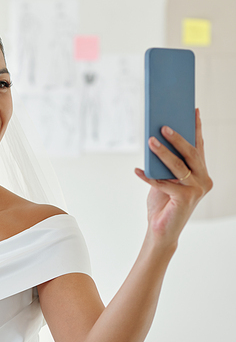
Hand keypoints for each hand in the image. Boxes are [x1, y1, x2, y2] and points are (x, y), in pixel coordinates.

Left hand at [134, 109, 212, 247]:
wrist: (161, 231)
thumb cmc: (162, 203)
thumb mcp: (165, 178)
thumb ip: (166, 163)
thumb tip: (157, 140)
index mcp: (201, 173)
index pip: (198, 146)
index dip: (196, 128)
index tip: (193, 110)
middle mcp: (203, 180)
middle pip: (190, 153)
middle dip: (177, 138)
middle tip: (163, 126)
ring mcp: (197, 190)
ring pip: (179, 166)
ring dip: (162, 153)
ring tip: (150, 141)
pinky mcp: (186, 199)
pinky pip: (165, 183)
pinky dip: (150, 177)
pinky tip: (138, 170)